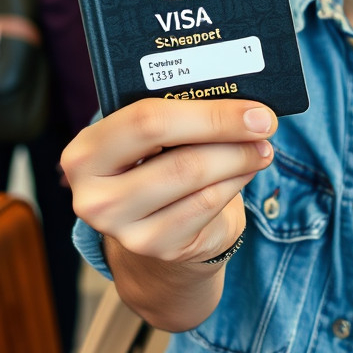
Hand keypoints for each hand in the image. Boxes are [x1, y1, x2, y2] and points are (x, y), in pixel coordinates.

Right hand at [61, 97, 276, 267]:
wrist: (149, 221)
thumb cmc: (155, 160)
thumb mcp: (154, 134)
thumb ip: (180, 113)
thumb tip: (243, 106)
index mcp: (87, 150)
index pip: (147, 120)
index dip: (208, 114)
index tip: (253, 109)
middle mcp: (93, 193)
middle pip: (176, 156)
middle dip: (228, 135)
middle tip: (265, 125)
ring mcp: (120, 226)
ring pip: (195, 182)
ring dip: (239, 160)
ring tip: (261, 148)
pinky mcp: (151, 246)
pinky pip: (205, 207)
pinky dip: (233, 184)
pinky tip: (246, 171)